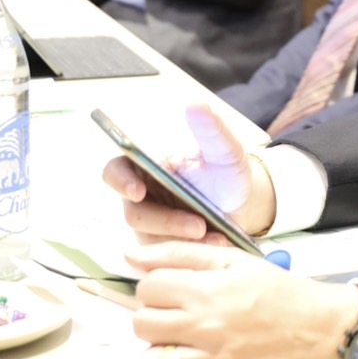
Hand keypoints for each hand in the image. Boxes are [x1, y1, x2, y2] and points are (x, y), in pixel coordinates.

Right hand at [101, 104, 275, 243]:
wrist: (242, 204)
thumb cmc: (225, 171)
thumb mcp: (224, 149)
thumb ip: (211, 129)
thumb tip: (195, 103)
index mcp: (145, 167)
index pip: (115, 171)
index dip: (119, 181)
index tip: (138, 191)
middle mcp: (142, 196)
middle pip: (135, 214)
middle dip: (166, 221)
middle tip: (198, 225)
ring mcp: (150, 224)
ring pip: (151, 239)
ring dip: (181, 240)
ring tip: (216, 237)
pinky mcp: (163, 246)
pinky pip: (168, 255)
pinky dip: (191, 251)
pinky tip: (216, 244)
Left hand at [129, 242, 357, 358]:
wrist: (327, 332)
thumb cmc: (284, 293)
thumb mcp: (238, 261)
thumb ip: (184, 255)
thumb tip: (132, 257)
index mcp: (209, 290)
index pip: (147, 287)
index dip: (155, 287)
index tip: (173, 292)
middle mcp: (206, 327)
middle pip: (141, 324)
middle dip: (153, 318)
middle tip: (177, 318)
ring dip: (158, 353)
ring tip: (179, 346)